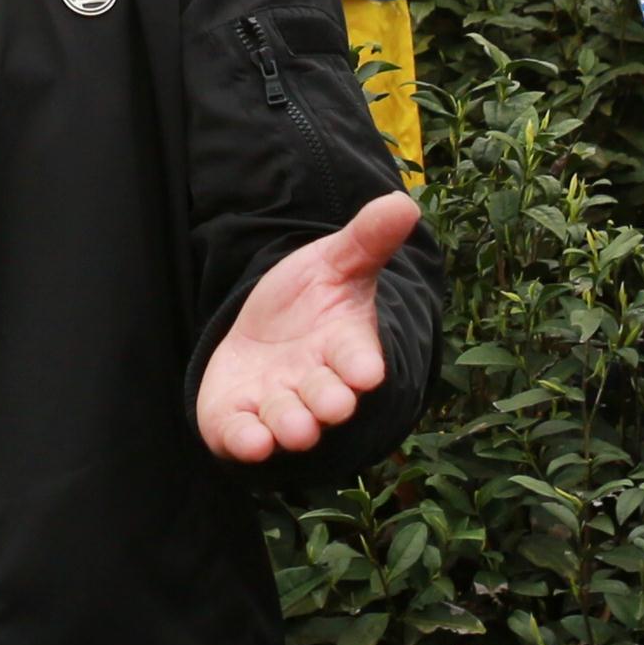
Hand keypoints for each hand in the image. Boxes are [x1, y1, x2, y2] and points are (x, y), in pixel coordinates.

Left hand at [195, 190, 420, 461]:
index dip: (362, 366)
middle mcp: (315, 383)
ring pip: (288, 422)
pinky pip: (242, 437)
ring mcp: (278, 405)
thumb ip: (366, 240)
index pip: (359, 360)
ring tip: (294, 430)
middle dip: (330, 403)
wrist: (262, 334)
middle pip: (327, 398)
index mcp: (345, 348)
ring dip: (290, 426)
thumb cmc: (310, 300)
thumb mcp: (334, 263)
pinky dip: (245, 442)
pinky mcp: (238, 420)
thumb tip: (405, 202)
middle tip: (333, 406)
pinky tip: (248, 441)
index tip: (367, 372)